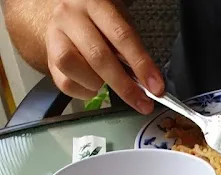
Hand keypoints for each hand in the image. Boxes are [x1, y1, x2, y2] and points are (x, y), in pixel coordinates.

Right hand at [44, 0, 162, 112]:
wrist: (63, 18)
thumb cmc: (98, 22)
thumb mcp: (118, 22)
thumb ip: (131, 48)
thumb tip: (148, 81)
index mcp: (94, 3)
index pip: (121, 36)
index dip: (141, 65)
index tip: (156, 87)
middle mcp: (70, 16)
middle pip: (98, 56)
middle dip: (125, 86)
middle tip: (143, 103)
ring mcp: (55, 36)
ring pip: (73, 67)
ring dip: (97, 85)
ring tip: (108, 85)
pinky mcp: (48, 58)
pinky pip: (66, 84)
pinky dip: (85, 92)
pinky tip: (94, 86)